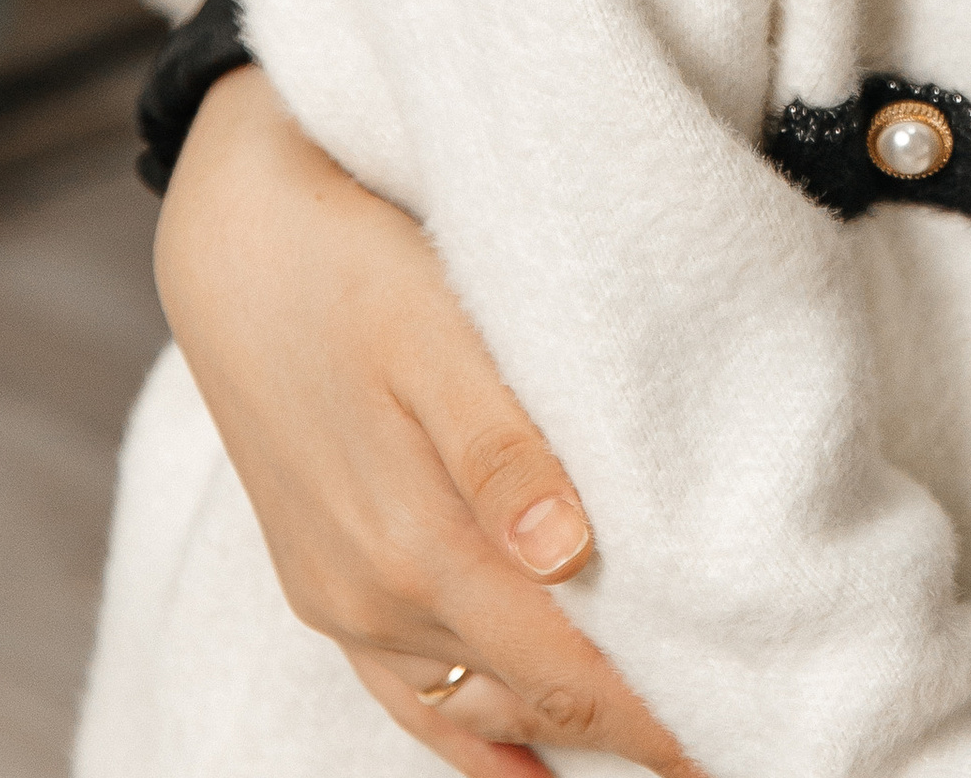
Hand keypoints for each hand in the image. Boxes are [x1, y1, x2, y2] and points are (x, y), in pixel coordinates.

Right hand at [155, 67, 701, 777]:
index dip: (654, 716)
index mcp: (414, 543)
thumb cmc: (348, 266)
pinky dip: (475, 735)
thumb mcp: (431, 331)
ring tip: (663, 747)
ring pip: (474, 705)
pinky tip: (522, 765)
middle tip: (733, 743)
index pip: (563, 666)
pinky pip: (409, 691)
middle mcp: (374, 597)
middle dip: (631, 729)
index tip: (740, 734)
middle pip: (531, 695)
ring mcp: (341, 599)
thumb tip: (564, 553)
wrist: (230, 244)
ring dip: (564, 729)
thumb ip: (500, 446)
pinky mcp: (324, 581)